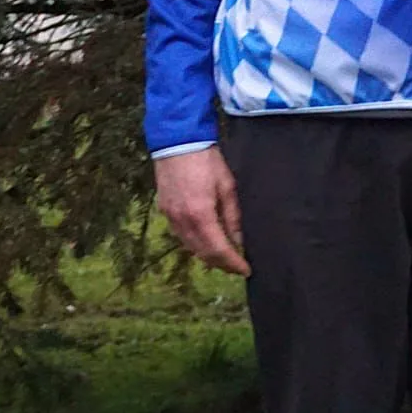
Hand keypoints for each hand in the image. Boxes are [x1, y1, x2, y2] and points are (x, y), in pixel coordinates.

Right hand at [154, 147, 249, 276]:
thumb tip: (240, 240)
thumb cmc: (207, 161)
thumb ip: (232, 216)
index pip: (218, 250)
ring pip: (190, 247)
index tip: (246, 270)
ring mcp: (170, 217)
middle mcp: (182, 221)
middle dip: (221, 264)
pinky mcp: (164, 211)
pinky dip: (195, 244)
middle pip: (202, 253)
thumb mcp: (227, 186)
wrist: (178, 142)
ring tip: (226, 257)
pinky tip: (206, 241)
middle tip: (238, 267)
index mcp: (200, 215)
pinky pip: (181, 236)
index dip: (232, 263)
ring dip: (207, 255)